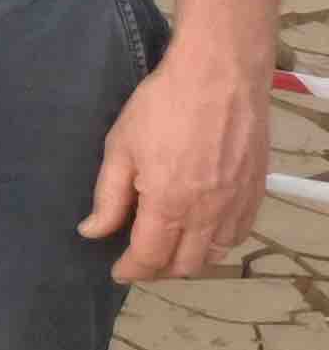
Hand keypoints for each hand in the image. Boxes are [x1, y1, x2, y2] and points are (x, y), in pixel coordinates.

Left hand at [81, 43, 270, 282]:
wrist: (220, 78)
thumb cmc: (162, 106)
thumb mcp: (121, 147)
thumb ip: (108, 197)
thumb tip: (93, 232)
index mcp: (170, 205)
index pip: (150, 257)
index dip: (131, 270)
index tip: (118, 271)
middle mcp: (208, 214)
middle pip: (185, 265)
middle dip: (158, 269)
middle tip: (139, 259)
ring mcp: (237, 206)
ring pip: (214, 255)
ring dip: (189, 260)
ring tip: (167, 248)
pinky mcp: (256, 194)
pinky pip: (238, 236)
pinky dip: (217, 244)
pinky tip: (201, 232)